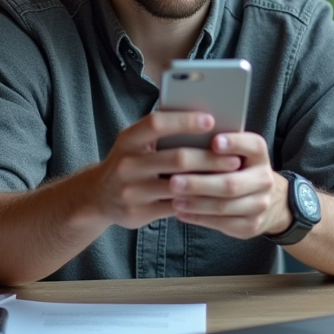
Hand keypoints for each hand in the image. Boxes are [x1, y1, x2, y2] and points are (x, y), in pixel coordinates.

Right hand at [81, 112, 243, 229]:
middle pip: (176, 158)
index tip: (211, 120)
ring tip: (230, 178)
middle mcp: (127, 164)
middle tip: (234, 158)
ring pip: (179, 186)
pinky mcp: (137, 213)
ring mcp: (131, 191)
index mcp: (127, 139)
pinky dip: (196, 201)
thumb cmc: (130, 161)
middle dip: (209, 158)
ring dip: (209, 182)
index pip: (156, 123)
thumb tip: (206, 124)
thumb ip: (161, 134)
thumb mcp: (135, 143)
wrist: (98, 196)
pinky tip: (214, 197)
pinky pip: (175, 207)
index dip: (184, 121)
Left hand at [168, 132, 291, 239]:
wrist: (267, 199)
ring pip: (224, 206)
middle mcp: (264, 179)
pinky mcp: (250, 225)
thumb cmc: (238, 168)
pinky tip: (181, 212)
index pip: (253, 145)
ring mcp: (259, 204)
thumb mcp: (235, 152)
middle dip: (200, 183)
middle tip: (174, 181)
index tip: (214, 141)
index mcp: (259, 155)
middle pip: (231, 183)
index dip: (234, 143)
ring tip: (174, 199)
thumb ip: (217, 147)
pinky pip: (222, 223)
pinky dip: (199, 218)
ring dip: (196, 204)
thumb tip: (186, 137)